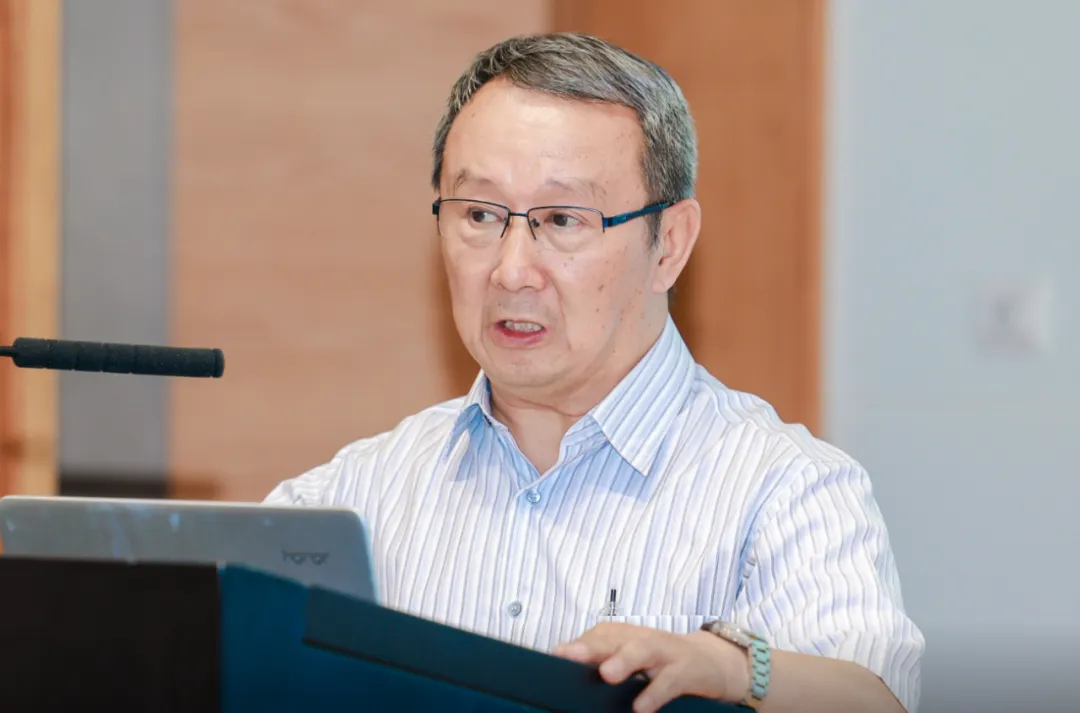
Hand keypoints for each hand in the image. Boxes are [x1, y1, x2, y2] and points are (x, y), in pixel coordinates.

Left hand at [553, 622, 748, 712]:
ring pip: (644, 649)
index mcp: (631, 637)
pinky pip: (670, 681)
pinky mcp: (688, 671)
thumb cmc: (668, 664)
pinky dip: (656, 692)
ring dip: (625, 659)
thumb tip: (574, 676)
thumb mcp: (640, 659)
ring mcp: (668, 653)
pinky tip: (641, 707)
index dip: (581, 642)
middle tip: (569, 656)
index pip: (602, 634)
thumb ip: (612, 662)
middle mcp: (646, 640)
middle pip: (617, 637)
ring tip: (606, 674)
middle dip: (592, 645)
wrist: (717, 662)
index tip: (558, 654)